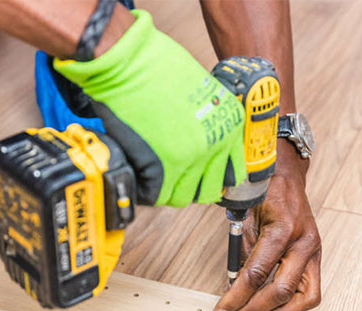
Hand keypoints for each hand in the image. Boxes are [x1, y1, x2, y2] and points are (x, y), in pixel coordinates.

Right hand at [54, 9, 245, 206]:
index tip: (203, 177)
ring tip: (155, 174)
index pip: (233, 171)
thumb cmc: (158, 68)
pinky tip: (140, 172)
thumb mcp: (202, 90)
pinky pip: (155, 194)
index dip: (215, 177)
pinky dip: (146, 189)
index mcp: (230, 126)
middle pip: (209, 189)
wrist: (128, 62)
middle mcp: (215, 145)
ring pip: (183, 196)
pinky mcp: (162, 168)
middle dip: (191, 186)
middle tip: (175, 177)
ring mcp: (190, 158)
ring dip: (168, 189)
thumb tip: (202, 144)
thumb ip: (208, 121)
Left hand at [213, 140, 321, 310]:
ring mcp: (314, 250)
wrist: (286, 174)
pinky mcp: (316, 256)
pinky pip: (310, 291)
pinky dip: (291, 303)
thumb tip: (235, 285)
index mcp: (283, 228)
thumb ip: (242, 253)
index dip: (236, 296)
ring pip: (304, 298)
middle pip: (281, 291)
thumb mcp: (245, 218)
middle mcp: (304, 242)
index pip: (257, 273)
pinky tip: (272, 305)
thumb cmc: (264, 190)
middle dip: (253, 310)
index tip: (222, 309)